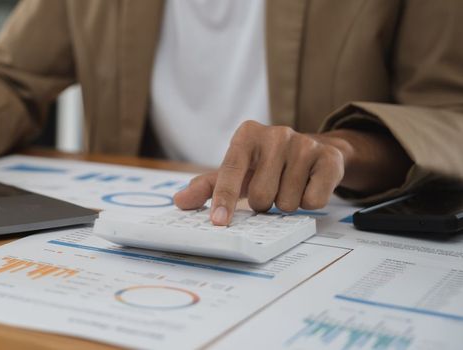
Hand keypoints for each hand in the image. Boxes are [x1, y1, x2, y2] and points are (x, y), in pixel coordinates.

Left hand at [174, 121, 347, 225]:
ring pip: (287, 201)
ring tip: (289, 185)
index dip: (224, 198)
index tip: (218, 221)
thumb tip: (179, 202)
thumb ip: (206, 186)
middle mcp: (276, 134)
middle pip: (261, 195)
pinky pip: (312, 201)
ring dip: (286, 203)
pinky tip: (307, 186)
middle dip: (264, 203)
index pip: (230, 171)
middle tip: (270, 189)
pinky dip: (308, 203)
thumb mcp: (236, 171)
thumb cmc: (267, 164)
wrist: (316, 151)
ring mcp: (304, 144)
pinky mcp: (329, 159)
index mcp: (247, 135)